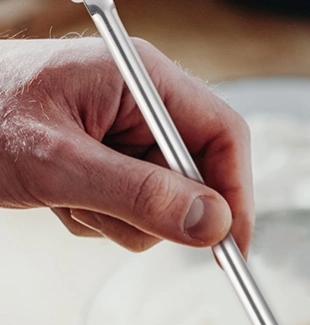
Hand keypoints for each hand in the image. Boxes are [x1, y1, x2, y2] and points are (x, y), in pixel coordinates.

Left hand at [0, 37, 251, 252]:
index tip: (230, 246)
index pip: (223, 136)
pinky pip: (134, 211)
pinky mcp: (109, 163)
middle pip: (198, 176)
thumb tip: (211, 225)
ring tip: (68, 200)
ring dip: (121, 221)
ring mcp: (125, 135)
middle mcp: (140, 104)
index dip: (236, 194)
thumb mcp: (59, 164)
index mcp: (139, 79)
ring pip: (165, 204)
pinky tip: (61, 200)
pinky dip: (100, 220)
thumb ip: (139, 195)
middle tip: (111, 216)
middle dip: (160, 211)